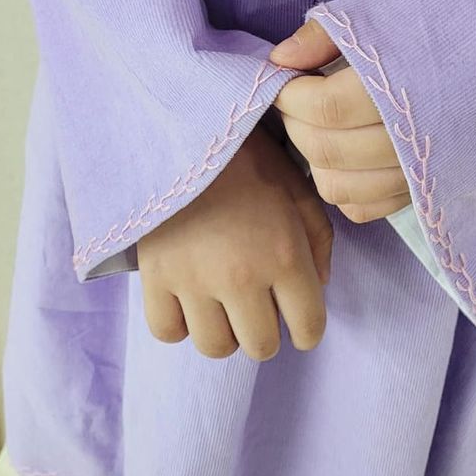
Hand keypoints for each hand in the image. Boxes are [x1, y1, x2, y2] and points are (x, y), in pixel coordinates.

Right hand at [136, 122, 332, 359]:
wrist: (189, 128)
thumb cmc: (250, 157)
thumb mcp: (299, 188)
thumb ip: (319, 239)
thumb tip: (320, 285)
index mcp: (286, 254)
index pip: (309, 328)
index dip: (308, 328)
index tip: (300, 320)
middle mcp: (242, 277)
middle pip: (261, 346)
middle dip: (267, 330)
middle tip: (260, 304)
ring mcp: (194, 281)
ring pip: (216, 347)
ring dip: (225, 330)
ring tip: (224, 301)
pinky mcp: (155, 277)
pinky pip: (168, 332)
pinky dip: (180, 322)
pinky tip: (189, 297)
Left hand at [269, 19, 411, 223]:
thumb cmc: (452, 21)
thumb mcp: (387, 10)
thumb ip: (328, 35)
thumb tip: (279, 61)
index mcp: (405, 85)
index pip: (325, 107)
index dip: (291, 95)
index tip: (284, 78)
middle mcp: (416, 137)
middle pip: (328, 148)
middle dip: (295, 122)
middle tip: (297, 97)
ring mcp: (424, 171)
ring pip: (340, 185)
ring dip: (315, 156)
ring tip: (319, 124)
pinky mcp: (428, 191)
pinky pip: (366, 208)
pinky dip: (343, 186)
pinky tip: (345, 154)